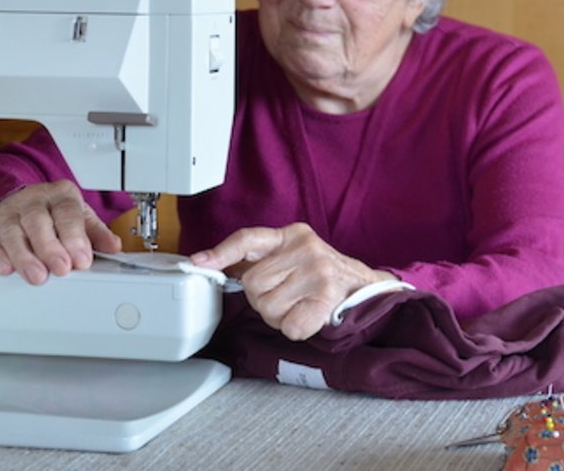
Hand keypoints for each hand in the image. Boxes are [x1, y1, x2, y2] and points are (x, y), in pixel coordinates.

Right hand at [0, 180, 122, 284]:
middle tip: (61, 269)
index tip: (82, 260)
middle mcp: (32, 202)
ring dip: (24, 257)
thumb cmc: (56, 212)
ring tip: (37, 275)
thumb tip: (113, 246)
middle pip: (38, 221)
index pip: (67, 213)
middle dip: (50, 248)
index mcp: (60, 195)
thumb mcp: (81, 216)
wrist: (23, 201)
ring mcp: (9, 215)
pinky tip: (5, 268)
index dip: (74, 237)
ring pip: (12, 233)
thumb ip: (97, 232)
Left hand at [191, 223, 392, 340]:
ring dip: (279, 316)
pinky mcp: (326, 296)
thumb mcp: (292, 257)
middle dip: (264, 298)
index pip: (248, 239)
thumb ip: (259, 260)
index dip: (221, 252)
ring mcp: (317, 271)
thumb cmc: (321, 277)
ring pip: (268, 307)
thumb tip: (215, 266)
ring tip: (300, 305)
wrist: (365, 289)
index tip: (198, 263)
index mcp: (291, 235)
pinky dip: (295, 328)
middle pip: (253, 284)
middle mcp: (304, 248)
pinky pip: (288, 325)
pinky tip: (309, 317)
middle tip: (288, 296)